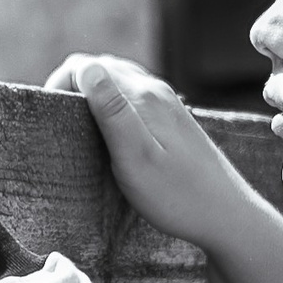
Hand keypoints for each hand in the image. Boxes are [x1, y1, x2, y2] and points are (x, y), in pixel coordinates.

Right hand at [45, 54, 282, 282]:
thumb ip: (111, 112)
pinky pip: (133, 99)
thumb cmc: (178, 196)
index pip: (85, 65)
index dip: (60, 85)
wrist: (228, 217)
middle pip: (101, 69)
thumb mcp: (136, 158)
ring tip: (82, 133)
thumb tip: (86, 68)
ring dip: (93, 97)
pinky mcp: (174, 121)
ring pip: (118, 83)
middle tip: (63, 128)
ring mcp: (168, 105)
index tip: (54, 121)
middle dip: (73, 88)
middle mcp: (156, 91)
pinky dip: (113, 107)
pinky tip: (112, 137)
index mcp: (143, 95)